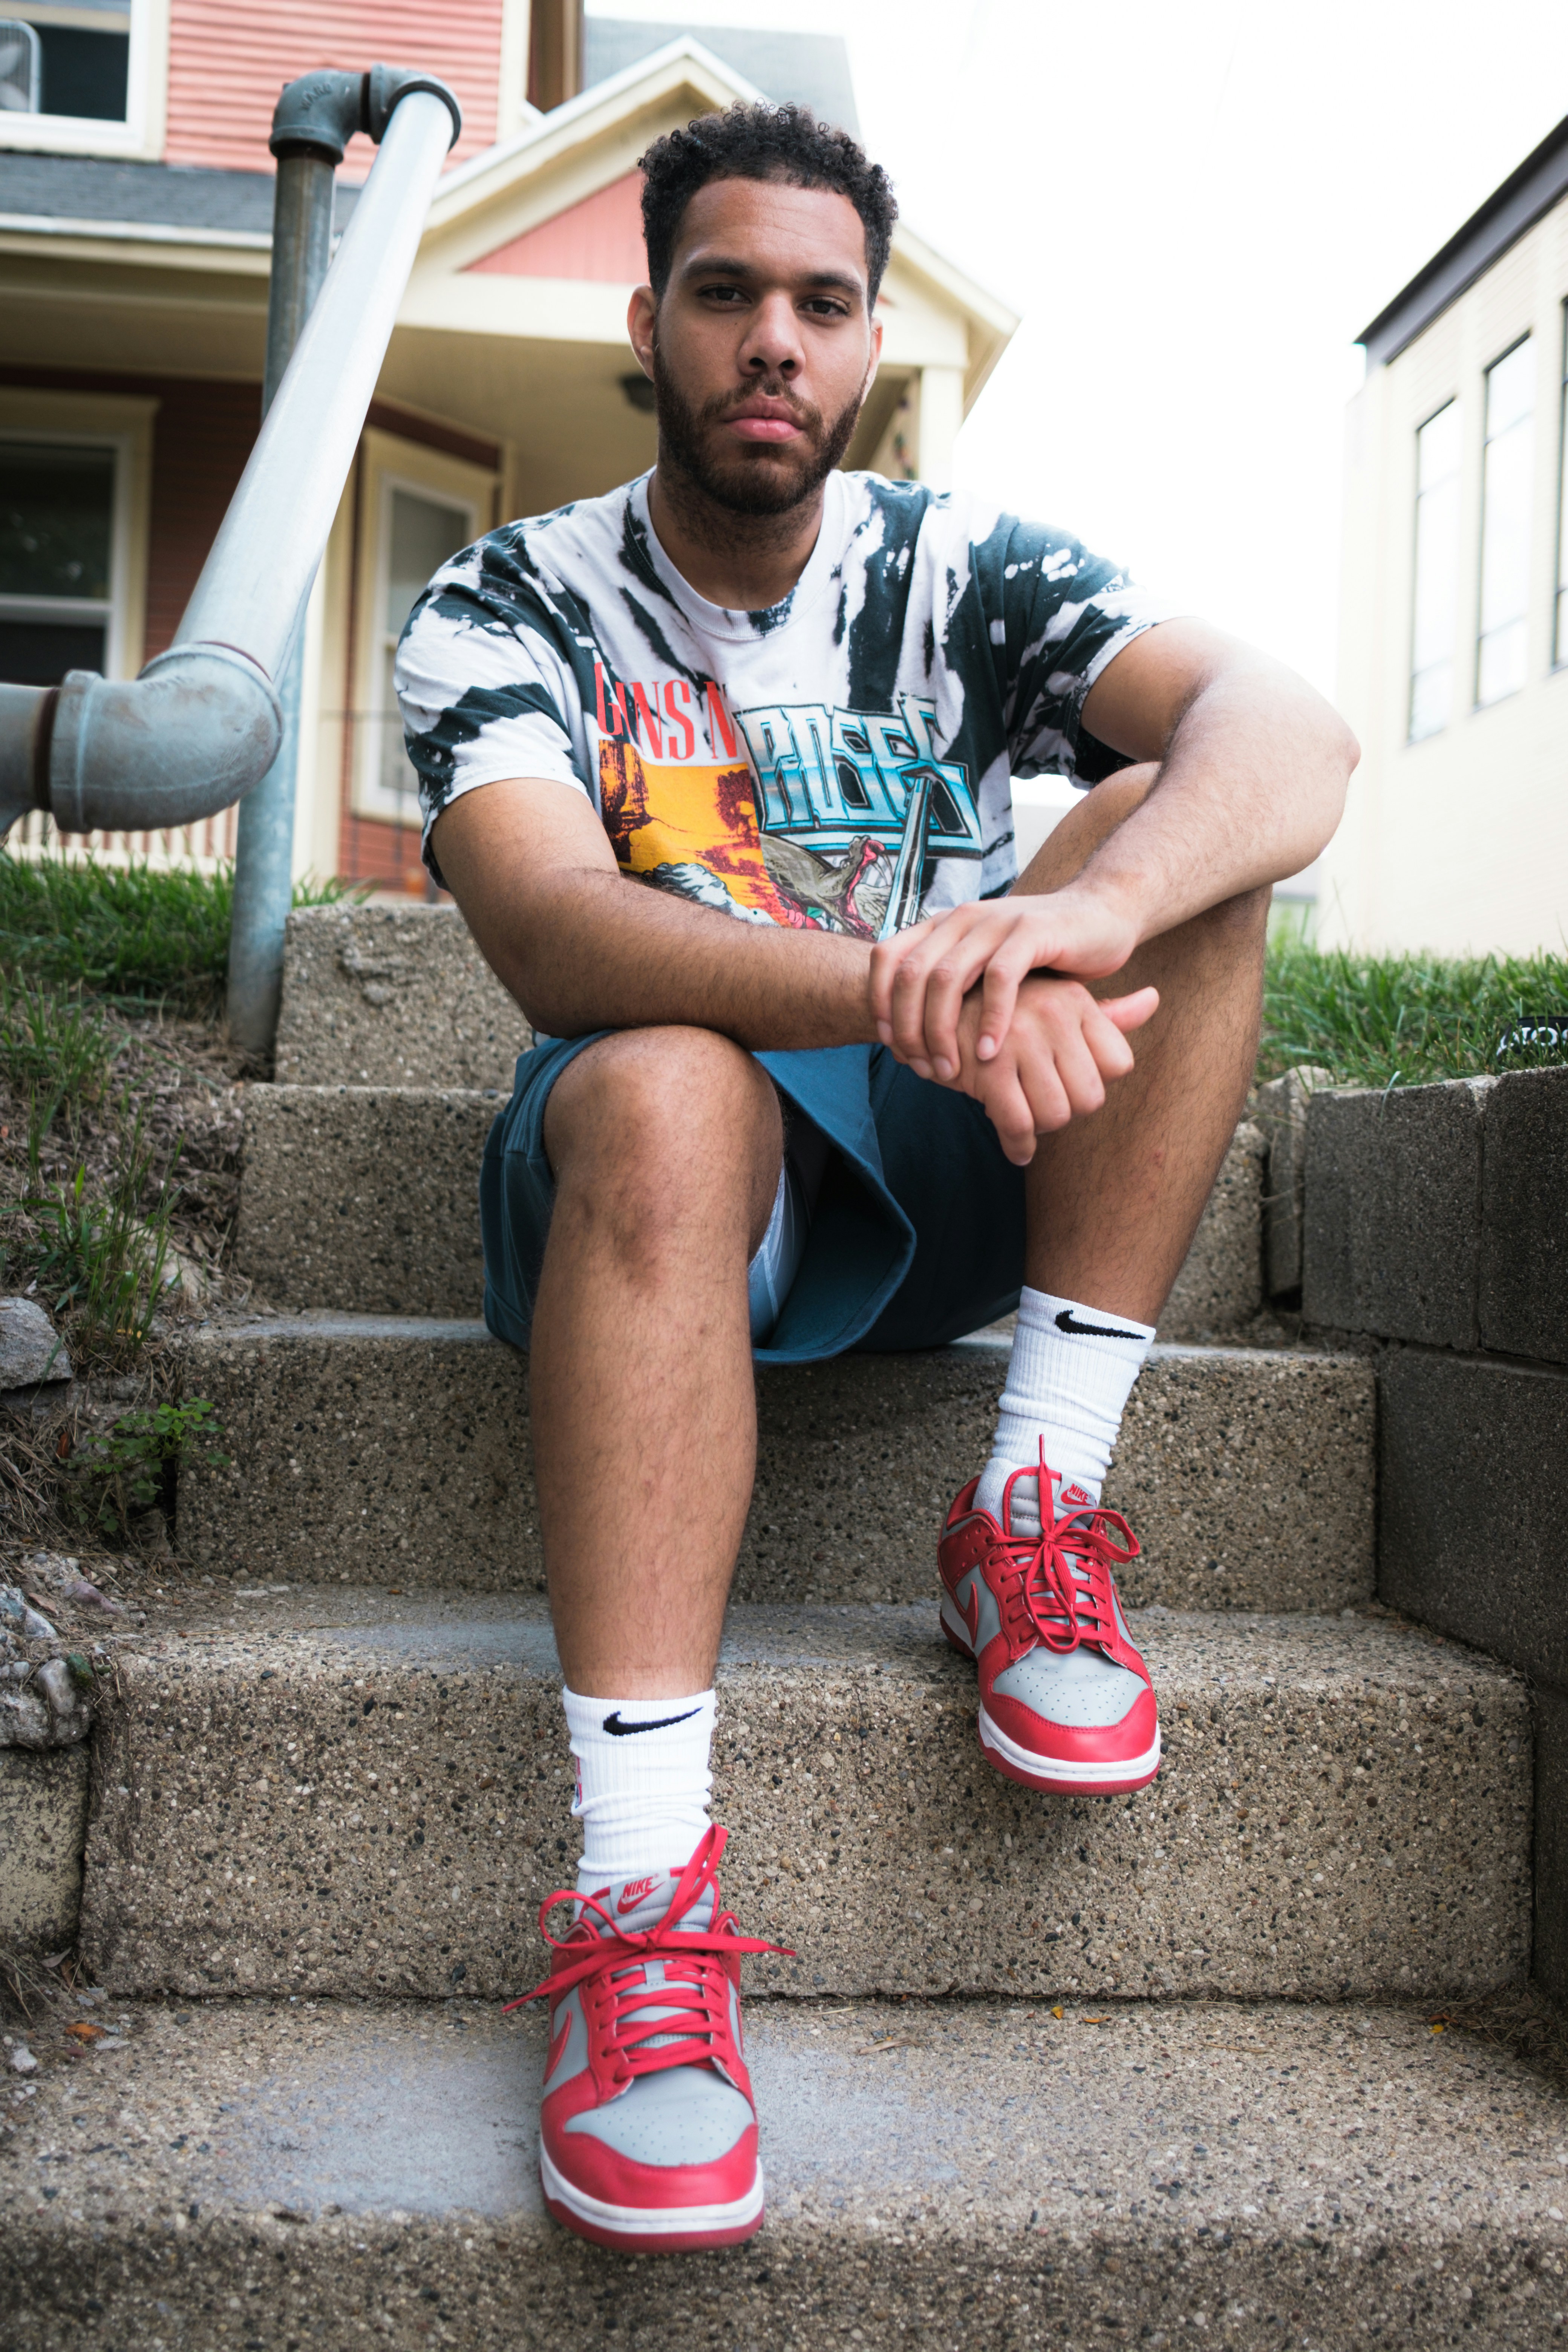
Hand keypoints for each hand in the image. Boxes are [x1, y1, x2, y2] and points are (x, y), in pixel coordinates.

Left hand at [869, 886, 1140, 1081]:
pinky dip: (991, 1019)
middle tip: (921, 1068)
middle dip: (909, 1029)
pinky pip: (999, 978)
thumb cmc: (1040, 955)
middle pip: (912, 975)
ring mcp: (996, 922)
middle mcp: (963, 918)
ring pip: (947, 977)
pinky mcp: (1032, 932)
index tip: (891, 1046)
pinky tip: (989, 1052)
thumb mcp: (984, 965)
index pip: (887, 958)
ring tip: (950, 1070)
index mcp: (944, 924)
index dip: (880, 1003)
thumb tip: (908, 1035)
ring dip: (942, 1030)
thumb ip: (951, 986)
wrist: (1101, 915)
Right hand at [950, 972, 1157, 1165]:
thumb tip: (1153, 1000)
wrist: (930, 1011)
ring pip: (1056, 1115)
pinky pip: (1019, 1125)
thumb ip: (1108, 1013)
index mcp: (1076, 1001)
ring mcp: (1022, 1040)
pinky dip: (1019, 1146)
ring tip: (1024, 1111)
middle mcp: (1054, 1015)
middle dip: (1068, 1110)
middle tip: (1042, 1102)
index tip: (1068, 1081)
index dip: (1094, 1082)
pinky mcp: (989, 1068)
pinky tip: (1016, 1147)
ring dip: (1040, 1127)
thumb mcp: (1057, 1002)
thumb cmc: (1002, 1013)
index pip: (1120, 1064)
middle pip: (1091, 1097)